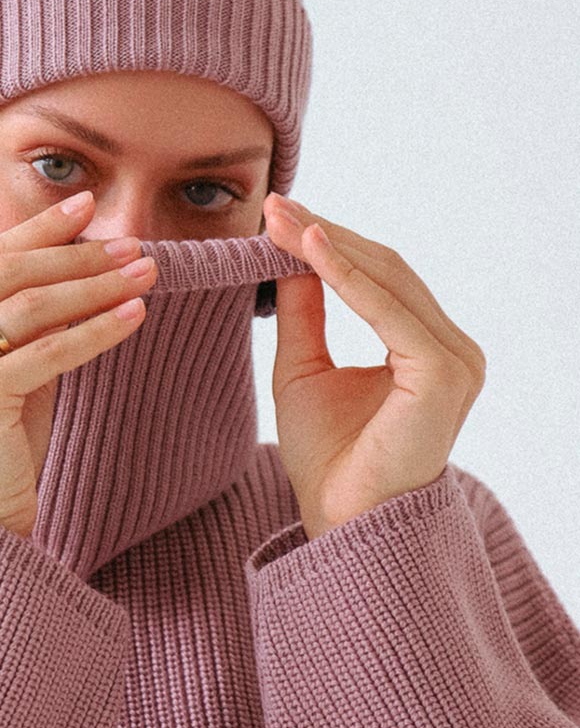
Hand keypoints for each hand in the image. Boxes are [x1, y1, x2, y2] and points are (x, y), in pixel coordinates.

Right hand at [0, 191, 158, 538]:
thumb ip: (21, 317)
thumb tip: (84, 257)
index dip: (37, 231)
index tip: (86, 208)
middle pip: (6, 273)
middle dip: (76, 255)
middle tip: (130, 244)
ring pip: (29, 306)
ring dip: (95, 286)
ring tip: (143, 274)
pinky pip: (47, 352)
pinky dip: (96, 331)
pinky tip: (135, 317)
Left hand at [262, 192, 485, 539]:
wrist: (339, 520)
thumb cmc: (326, 455)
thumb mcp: (303, 368)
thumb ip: (305, 312)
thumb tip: (292, 255)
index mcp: (425, 349)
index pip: (378, 277)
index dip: (328, 242)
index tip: (278, 216)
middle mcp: (450, 350)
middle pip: (385, 269)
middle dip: (324, 234)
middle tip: (273, 207)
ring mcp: (454, 361)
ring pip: (387, 280)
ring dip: (329, 245)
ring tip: (280, 220)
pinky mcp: (442, 374)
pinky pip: (387, 311)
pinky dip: (345, 276)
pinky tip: (307, 247)